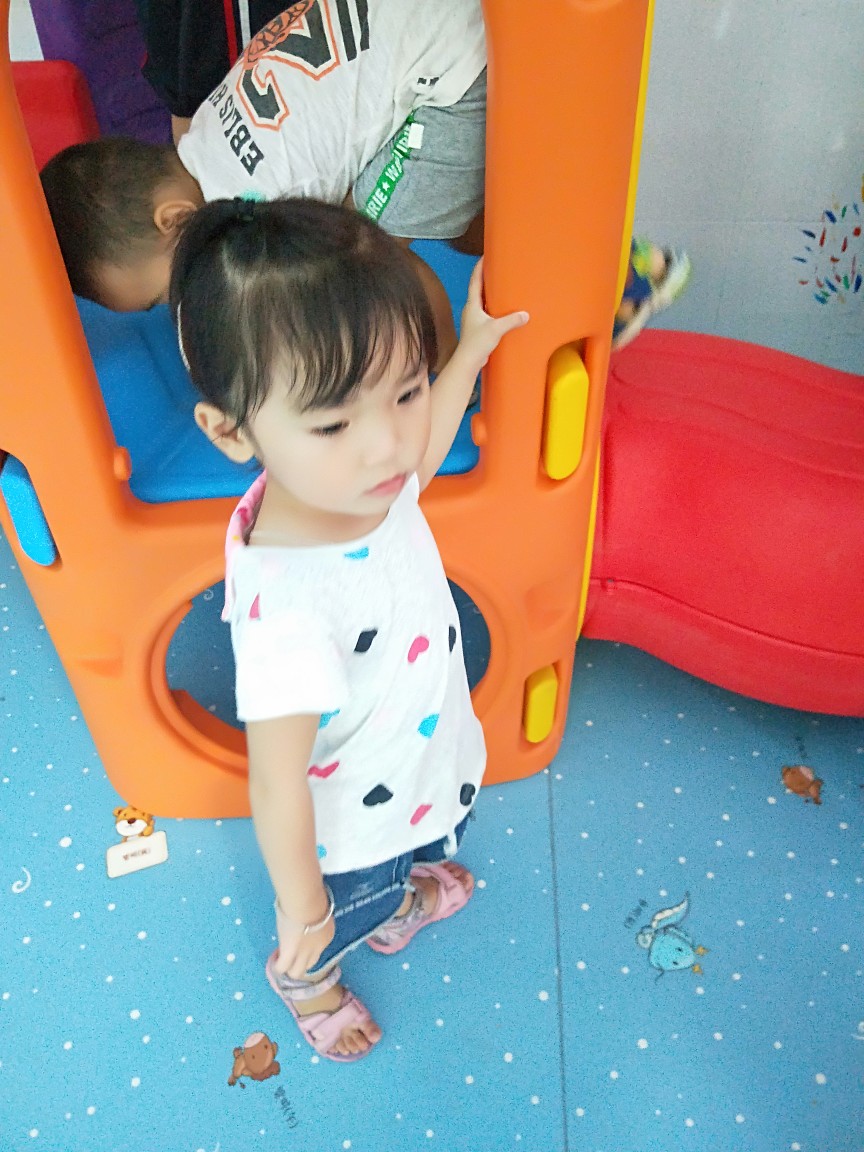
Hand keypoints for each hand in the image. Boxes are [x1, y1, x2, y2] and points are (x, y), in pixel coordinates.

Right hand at [272, 897, 335, 979]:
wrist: (306, 902)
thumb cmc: (313, 897)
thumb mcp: (318, 908)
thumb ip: (314, 915)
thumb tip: (306, 913)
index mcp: (327, 934)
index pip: (318, 948)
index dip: (308, 947)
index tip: (301, 940)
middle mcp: (318, 948)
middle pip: (310, 964)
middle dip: (301, 963)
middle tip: (291, 956)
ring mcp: (304, 953)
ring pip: (297, 971)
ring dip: (289, 968)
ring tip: (281, 962)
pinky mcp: (290, 954)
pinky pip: (282, 967)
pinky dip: (278, 966)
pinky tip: (274, 960)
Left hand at [457, 257, 528, 371]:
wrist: (468, 362)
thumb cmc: (477, 344)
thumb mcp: (496, 329)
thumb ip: (511, 320)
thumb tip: (525, 314)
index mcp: (472, 305)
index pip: (475, 281)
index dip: (479, 267)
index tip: (485, 256)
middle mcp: (472, 309)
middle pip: (478, 288)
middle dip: (487, 278)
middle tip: (497, 268)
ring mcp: (474, 319)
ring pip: (483, 301)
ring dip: (491, 293)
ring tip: (503, 286)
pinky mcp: (479, 328)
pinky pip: (488, 312)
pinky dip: (494, 307)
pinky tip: (504, 309)